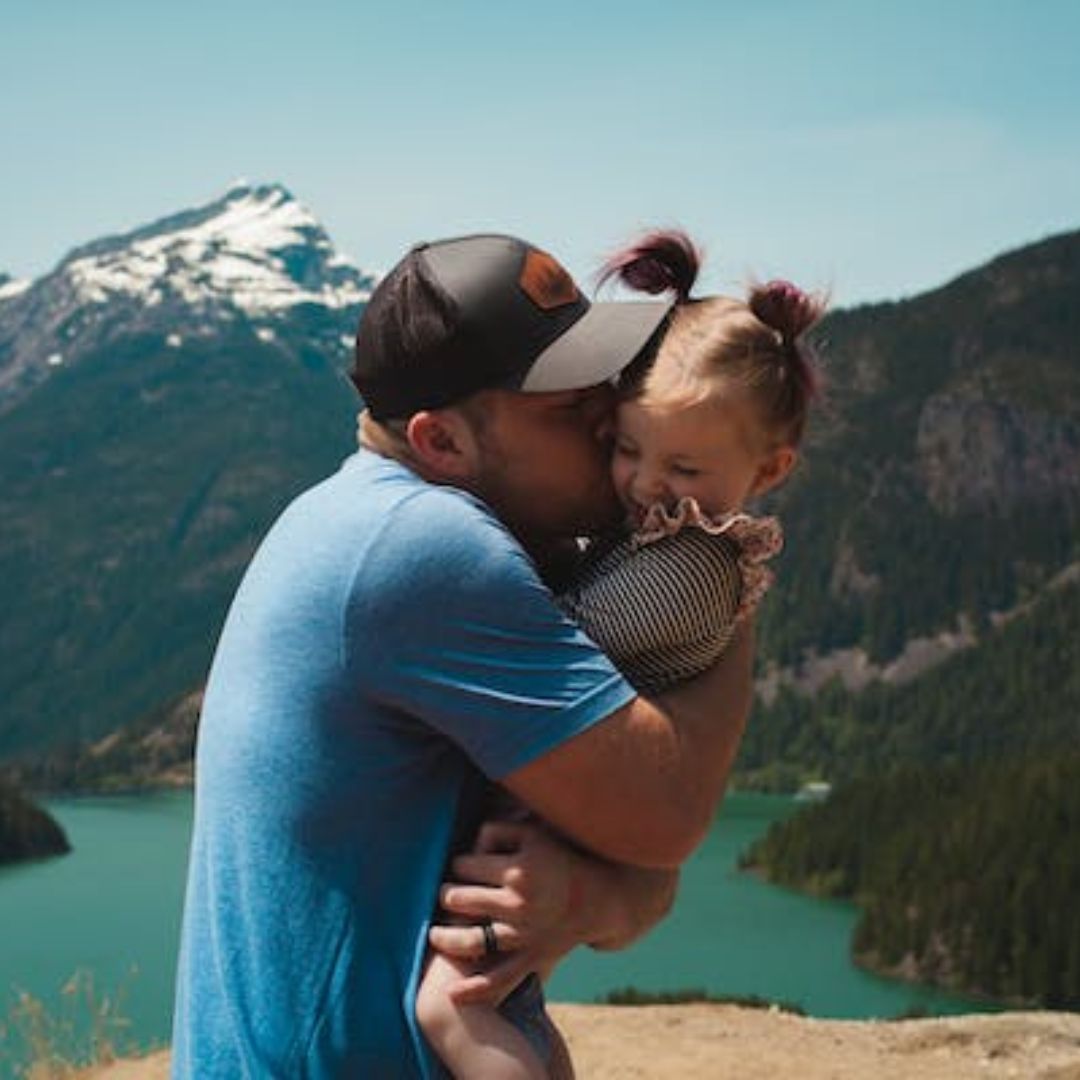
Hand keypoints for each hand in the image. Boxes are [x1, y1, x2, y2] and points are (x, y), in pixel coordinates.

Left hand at [427, 819, 584, 1004]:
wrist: (599, 896)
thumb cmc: (561, 857)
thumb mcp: (532, 832)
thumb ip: (497, 830)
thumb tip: (467, 846)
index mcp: (518, 870)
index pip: (465, 865)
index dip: (460, 863)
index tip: (464, 865)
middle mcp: (519, 903)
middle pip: (460, 900)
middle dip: (448, 895)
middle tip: (446, 894)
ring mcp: (524, 933)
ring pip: (471, 940)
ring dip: (446, 936)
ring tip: (435, 933)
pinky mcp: (532, 956)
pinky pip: (500, 978)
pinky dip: (475, 989)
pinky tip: (453, 992)